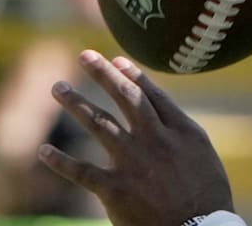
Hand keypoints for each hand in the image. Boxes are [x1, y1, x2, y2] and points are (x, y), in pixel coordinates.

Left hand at [38, 50, 232, 225]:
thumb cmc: (207, 195)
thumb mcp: (202, 154)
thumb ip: (180, 132)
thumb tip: (161, 115)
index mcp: (181, 130)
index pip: (152, 95)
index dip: (132, 75)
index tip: (116, 60)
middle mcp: (155, 140)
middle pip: (125, 98)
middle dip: (103, 74)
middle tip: (85, 56)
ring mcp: (133, 163)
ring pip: (98, 124)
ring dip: (75, 103)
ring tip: (58, 87)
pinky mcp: (115, 189)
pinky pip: (81, 170)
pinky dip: (60, 161)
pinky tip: (44, 151)